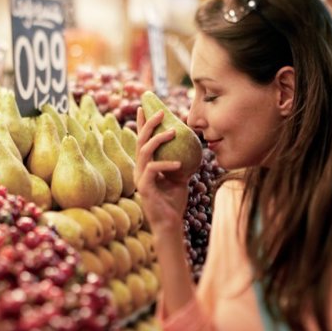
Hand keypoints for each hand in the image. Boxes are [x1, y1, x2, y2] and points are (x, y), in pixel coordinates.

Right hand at [134, 107, 189, 232]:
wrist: (170, 223)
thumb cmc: (173, 202)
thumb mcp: (180, 178)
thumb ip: (180, 164)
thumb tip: (192, 148)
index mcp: (145, 166)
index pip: (142, 141)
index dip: (142, 123)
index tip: (144, 106)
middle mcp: (139, 170)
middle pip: (140, 141)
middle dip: (149, 124)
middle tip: (162, 112)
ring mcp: (140, 179)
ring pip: (144, 151)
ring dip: (158, 139)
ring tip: (173, 132)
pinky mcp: (144, 188)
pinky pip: (153, 170)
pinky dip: (166, 165)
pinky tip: (179, 165)